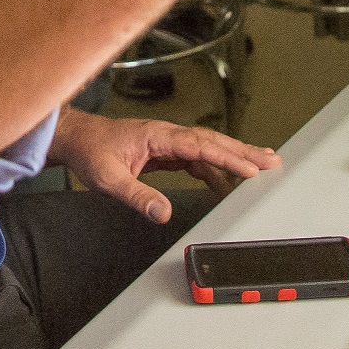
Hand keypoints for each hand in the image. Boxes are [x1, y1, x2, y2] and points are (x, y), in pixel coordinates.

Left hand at [51, 109, 279, 222]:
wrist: (77, 139)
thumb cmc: (91, 153)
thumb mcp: (109, 179)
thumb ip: (137, 196)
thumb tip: (163, 213)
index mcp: (158, 136)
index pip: (200, 146)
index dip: (227, 157)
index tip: (249, 168)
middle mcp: (167, 135)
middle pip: (212, 142)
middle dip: (243, 152)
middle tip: (271, 161)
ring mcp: (167, 142)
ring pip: (208, 148)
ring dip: (234, 157)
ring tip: (260, 167)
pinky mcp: (165, 151)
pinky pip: (197, 158)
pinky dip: (215, 167)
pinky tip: (225, 181)